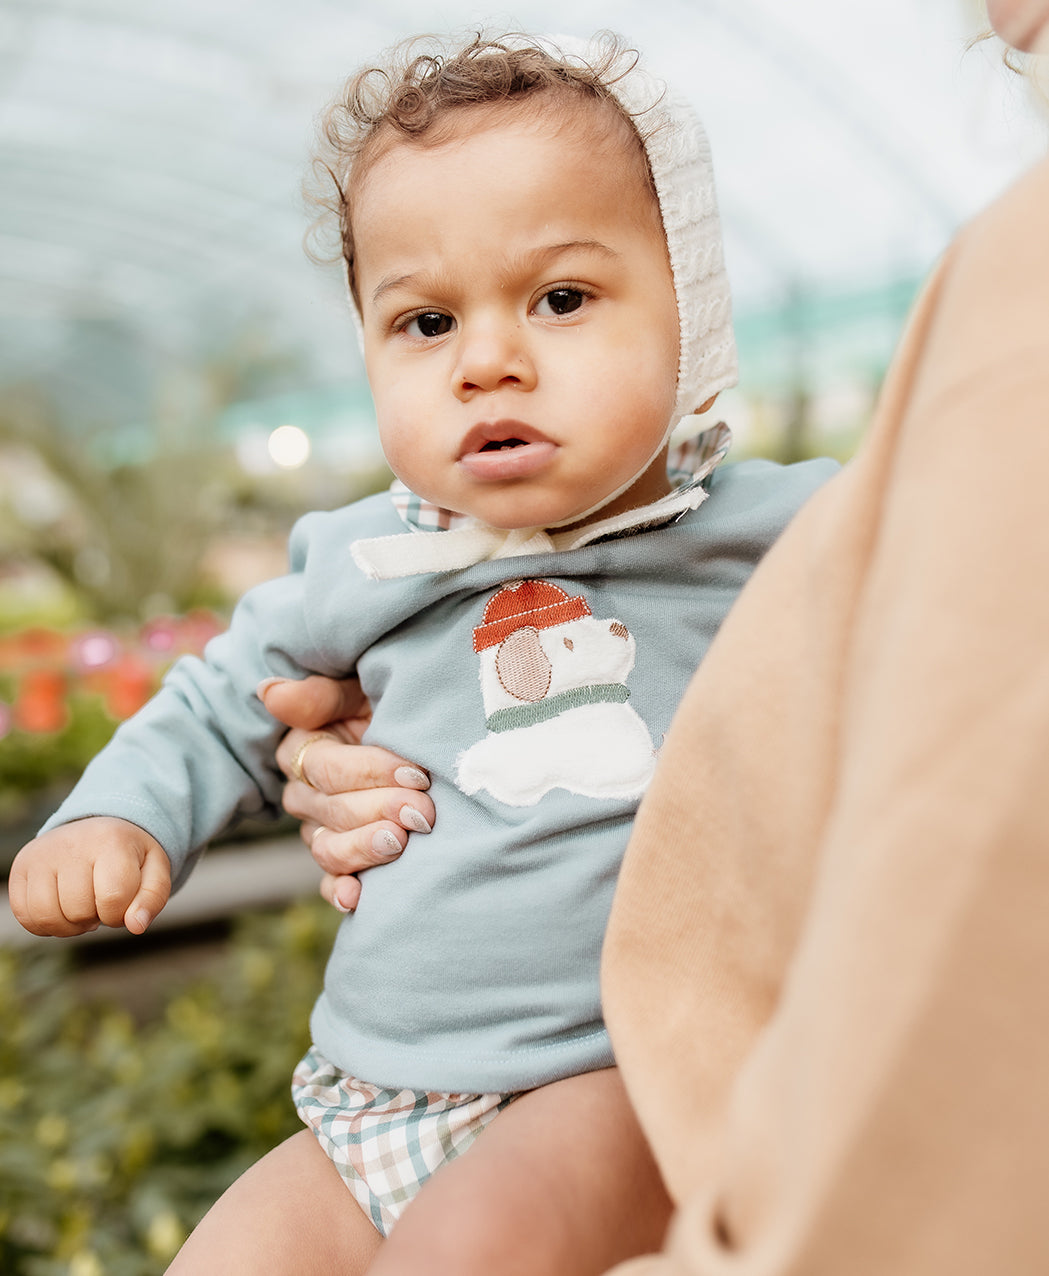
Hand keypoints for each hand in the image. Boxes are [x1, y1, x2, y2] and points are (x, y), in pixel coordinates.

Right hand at [8, 816, 170, 936]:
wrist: (99, 827)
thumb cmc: (129, 856)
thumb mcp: (154, 870)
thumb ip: (152, 899)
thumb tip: (136, 926)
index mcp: (111, 840)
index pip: (113, 899)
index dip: (119, 915)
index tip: (123, 903)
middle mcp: (71, 843)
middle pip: (79, 911)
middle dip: (95, 918)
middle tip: (101, 901)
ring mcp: (41, 854)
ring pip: (48, 917)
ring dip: (69, 926)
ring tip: (82, 908)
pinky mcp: (20, 866)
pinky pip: (25, 917)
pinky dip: (44, 926)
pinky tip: (61, 910)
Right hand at [259, 675, 434, 912]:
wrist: (418, 739)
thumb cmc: (388, 706)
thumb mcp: (360, 690)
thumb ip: (319, 695)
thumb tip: (269, 692)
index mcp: (304, 751)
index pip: (329, 769)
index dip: (372, 773)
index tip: (416, 775)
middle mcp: (305, 795)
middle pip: (334, 812)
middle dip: (381, 811)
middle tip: (423, 812)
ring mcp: (320, 832)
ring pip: (330, 850)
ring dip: (366, 849)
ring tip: (401, 842)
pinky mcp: (340, 861)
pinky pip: (331, 882)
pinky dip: (342, 892)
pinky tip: (358, 897)